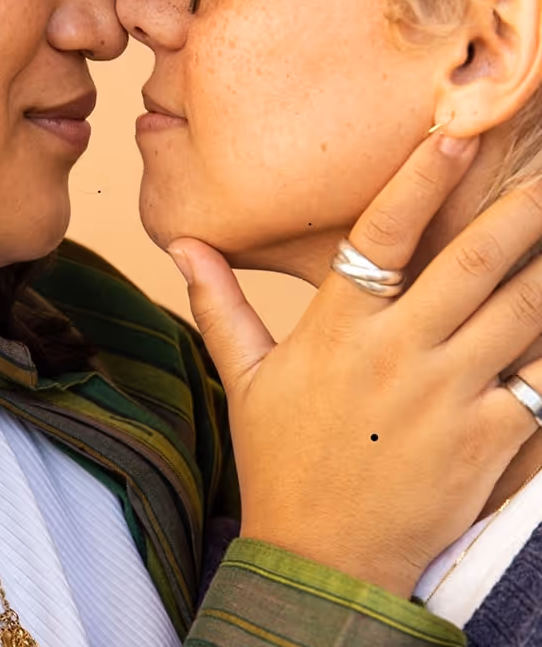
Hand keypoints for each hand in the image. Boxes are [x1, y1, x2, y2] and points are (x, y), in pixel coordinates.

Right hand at [169, 133, 541, 597]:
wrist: (320, 557)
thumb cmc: (280, 460)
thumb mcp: (245, 378)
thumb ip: (220, 304)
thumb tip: (181, 246)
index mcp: (336, 329)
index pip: (380, 234)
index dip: (421, 178)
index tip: (454, 132)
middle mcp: (395, 353)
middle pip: (470, 262)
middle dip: (520, 208)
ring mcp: (445, 397)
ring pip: (521, 313)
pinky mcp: (486, 441)